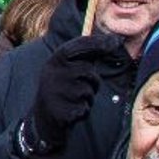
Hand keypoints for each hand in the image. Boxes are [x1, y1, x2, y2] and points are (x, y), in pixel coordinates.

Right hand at [22, 32, 123, 156]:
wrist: (43, 118)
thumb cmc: (62, 90)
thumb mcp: (66, 70)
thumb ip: (83, 58)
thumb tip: (113, 40)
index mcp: (53, 62)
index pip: (76, 47)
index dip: (96, 43)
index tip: (115, 41)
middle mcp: (52, 74)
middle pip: (87, 71)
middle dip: (93, 81)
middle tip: (85, 87)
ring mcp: (55, 92)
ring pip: (88, 91)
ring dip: (88, 97)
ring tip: (75, 99)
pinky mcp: (60, 110)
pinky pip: (85, 107)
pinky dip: (83, 110)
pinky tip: (72, 111)